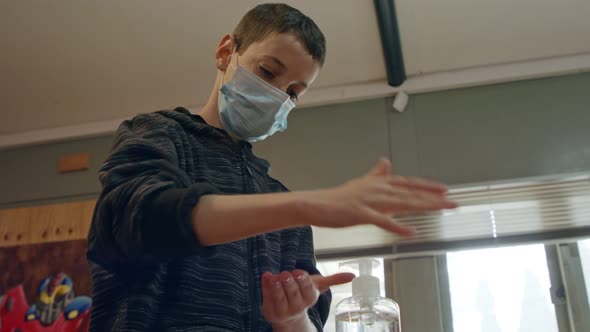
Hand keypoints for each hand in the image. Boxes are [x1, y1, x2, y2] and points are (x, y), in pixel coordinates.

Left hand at [262, 270, 354, 328]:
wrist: (288, 315)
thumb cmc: (302, 295)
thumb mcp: (317, 286)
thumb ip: (333, 280)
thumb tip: (353, 275)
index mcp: (309, 299)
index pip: (307, 291)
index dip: (303, 282)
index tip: (298, 272)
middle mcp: (297, 306)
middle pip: (293, 294)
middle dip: (290, 283)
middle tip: (286, 273)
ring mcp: (282, 310)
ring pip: (279, 298)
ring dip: (276, 286)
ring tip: (275, 276)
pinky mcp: (269, 310)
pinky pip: (266, 297)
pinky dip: (265, 286)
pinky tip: (266, 275)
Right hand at [307, 158, 456, 235]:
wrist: (317, 204)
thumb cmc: (340, 198)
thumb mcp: (362, 183)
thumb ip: (377, 174)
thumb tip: (386, 161)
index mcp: (379, 183)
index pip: (408, 184)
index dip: (427, 187)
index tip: (445, 191)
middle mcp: (378, 189)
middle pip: (410, 193)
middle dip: (433, 198)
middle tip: (453, 203)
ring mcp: (370, 200)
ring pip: (401, 203)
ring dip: (423, 206)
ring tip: (441, 209)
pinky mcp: (360, 213)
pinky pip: (381, 220)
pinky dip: (396, 226)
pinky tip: (410, 232)